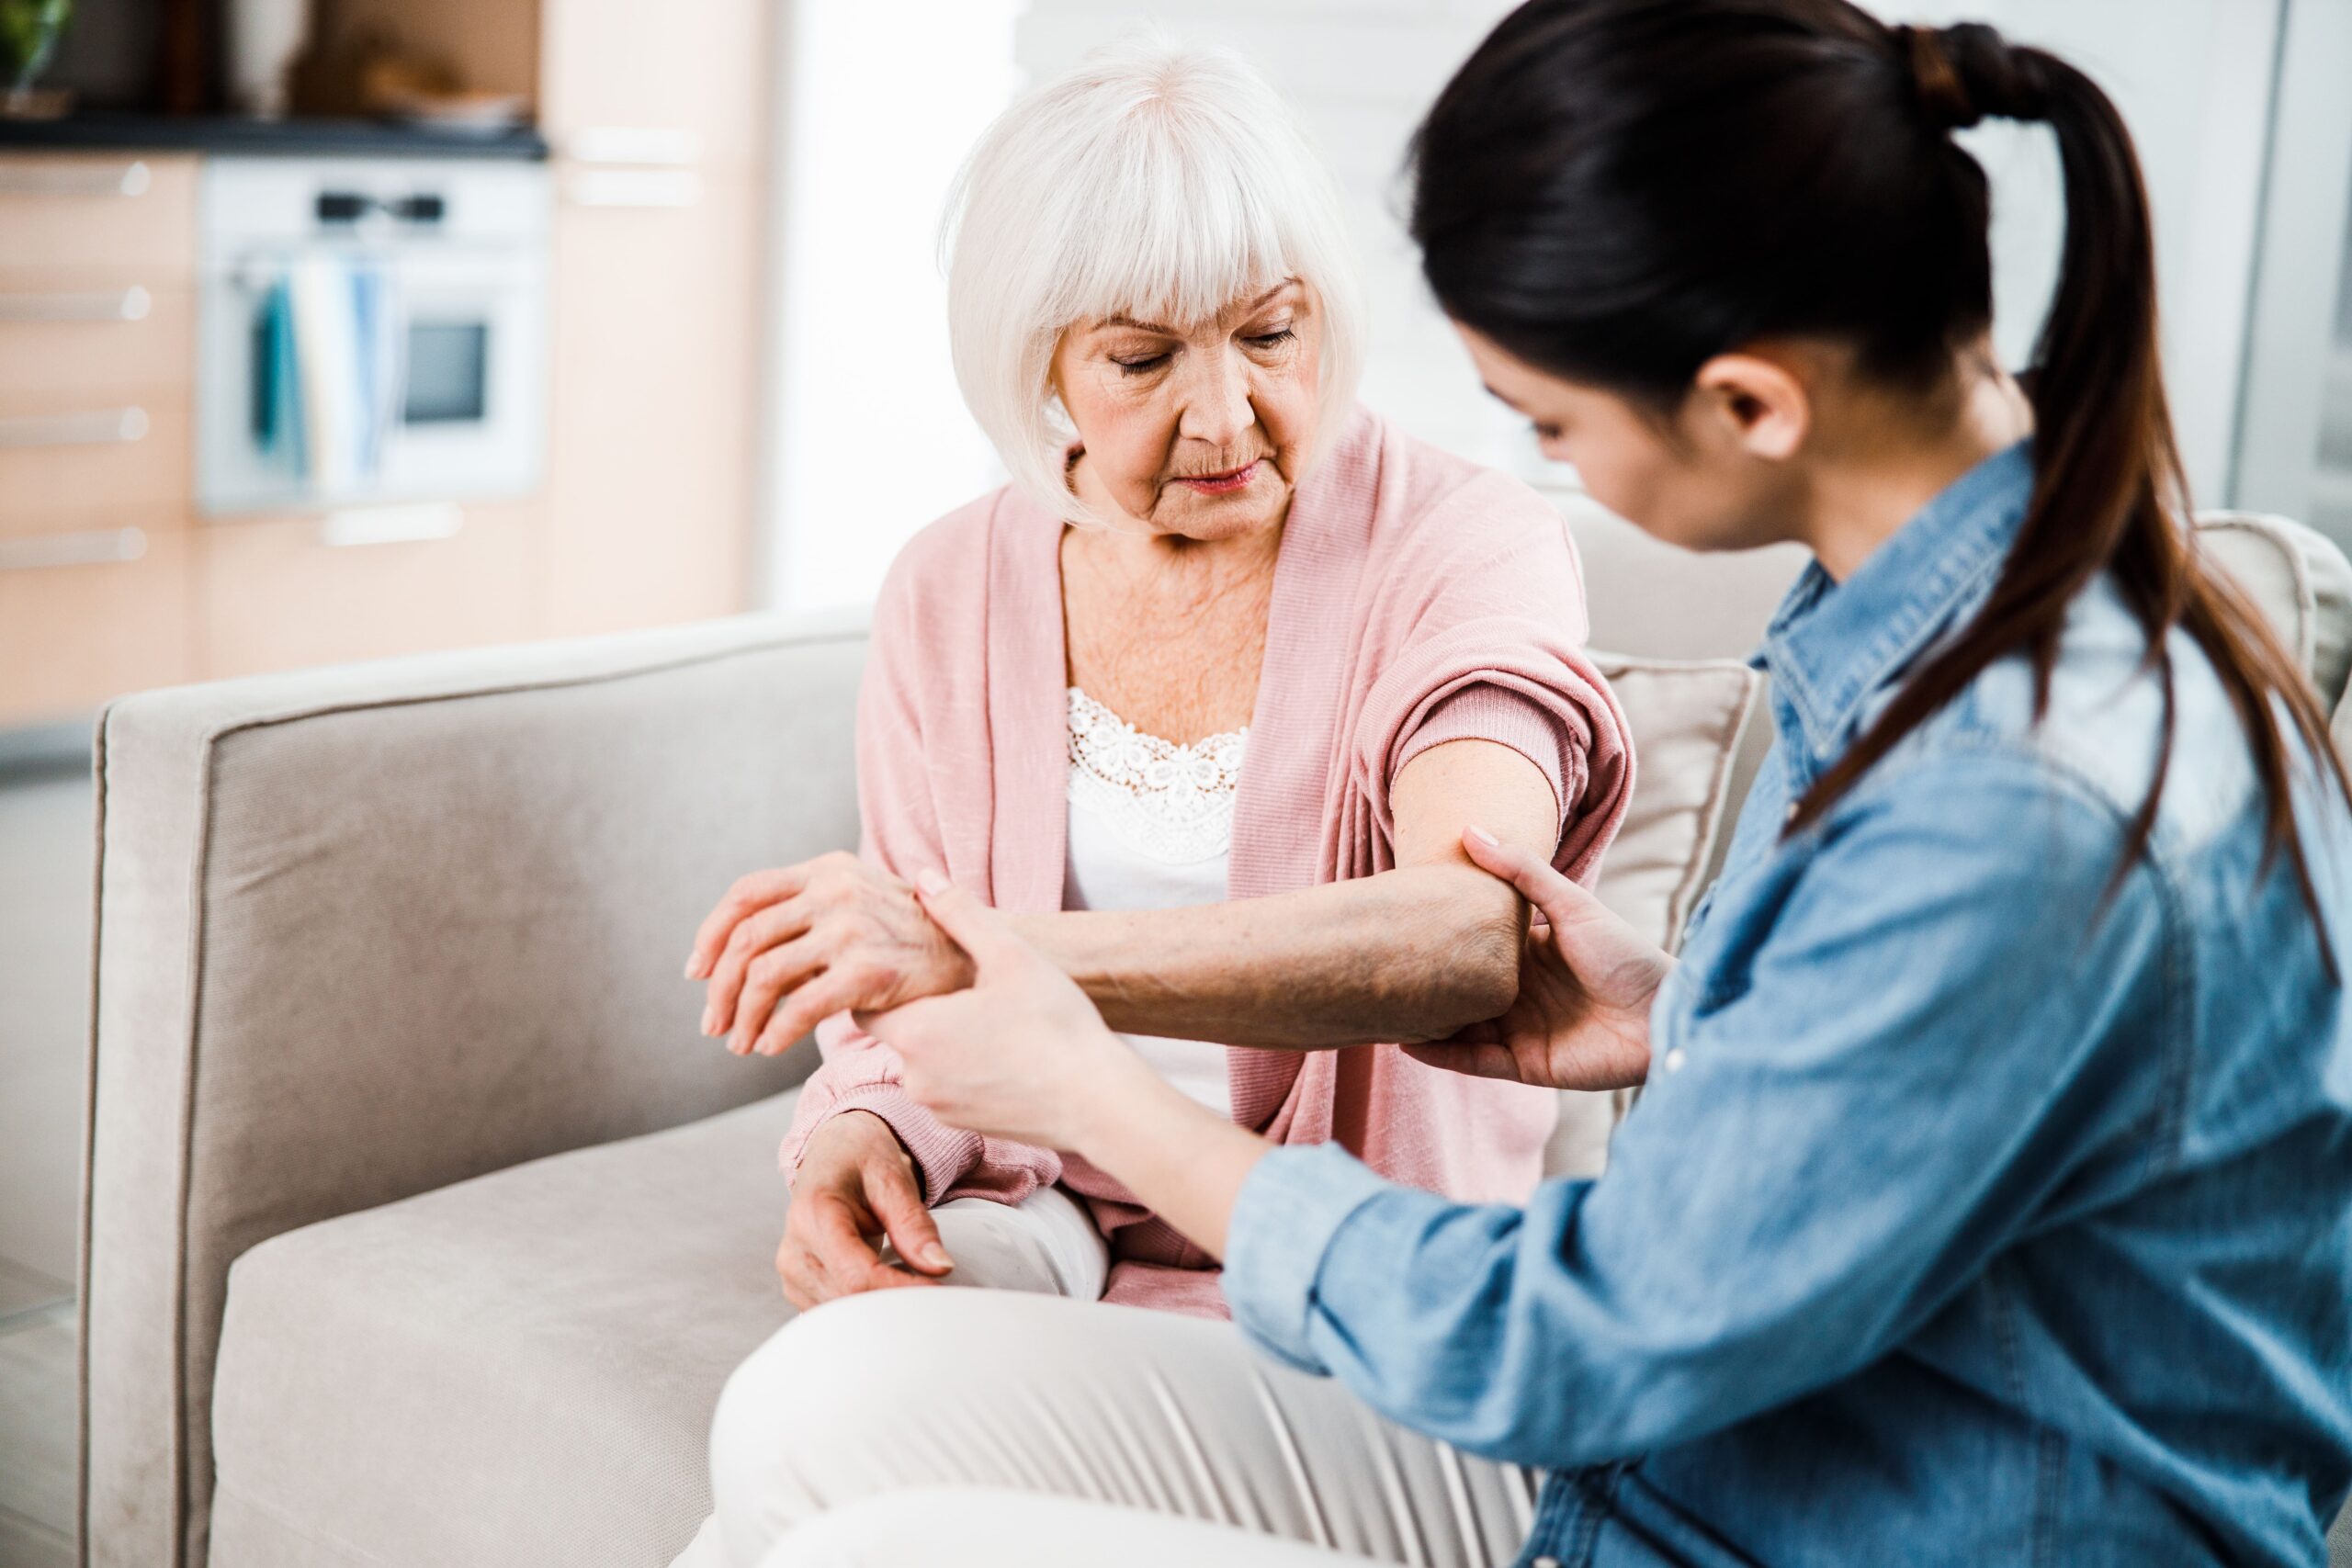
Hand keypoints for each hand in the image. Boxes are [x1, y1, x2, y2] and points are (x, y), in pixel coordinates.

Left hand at [685, 851, 975, 1055]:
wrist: (979, 960)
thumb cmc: (916, 943)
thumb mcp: (862, 906)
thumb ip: (811, 917)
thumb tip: (743, 958)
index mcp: (829, 870)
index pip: (746, 893)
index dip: (711, 934)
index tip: (695, 971)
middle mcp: (835, 891)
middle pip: (747, 937)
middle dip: (718, 988)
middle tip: (712, 1024)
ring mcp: (851, 929)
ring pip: (764, 975)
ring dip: (741, 1016)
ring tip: (739, 1044)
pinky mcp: (868, 970)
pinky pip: (798, 1006)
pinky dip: (774, 1031)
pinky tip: (770, 1047)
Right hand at [776, 1110, 954, 1307]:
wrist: (834, 1154)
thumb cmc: (863, 1160)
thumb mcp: (893, 1179)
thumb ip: (914, 1224)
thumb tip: (940, 1267)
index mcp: (813, 1215)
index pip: (857, 1276)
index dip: (901, 1292)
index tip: (939, 1293)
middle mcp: (794, 1251)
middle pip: (849, 1302)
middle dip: (895, 1305)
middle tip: (937, 1299)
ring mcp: (793, 1274)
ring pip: (842, 1315)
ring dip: (882, 1311)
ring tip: (915, 1289)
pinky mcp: (800, 1289)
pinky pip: (836, 1313)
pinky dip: (867, 1311)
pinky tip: (890, 1292)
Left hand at [858, 872, 1145, 1150]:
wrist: (1097, 1102)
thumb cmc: (1055, 1026)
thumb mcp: (1010, 956)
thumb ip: (961, 914)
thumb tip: (924, 878)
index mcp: (914, 1033)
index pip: (864, 1004)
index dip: (884, 983)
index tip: (913, 966)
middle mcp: (914, 1077)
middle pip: (897, 1032)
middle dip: (924, 1009)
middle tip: (968, 988)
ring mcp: (940, 1107)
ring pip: (926, 1062)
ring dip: (947, 1040)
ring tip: (996, 1021)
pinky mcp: (966, 1125)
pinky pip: (951, 1088)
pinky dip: (968, 1070)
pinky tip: (1009, 1053)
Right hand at [1403, 827, 1669, 1091]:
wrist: (1664, 1015)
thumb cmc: (1627, 955)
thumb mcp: (1572, 904)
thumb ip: (1521, 871)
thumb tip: (1469, 830)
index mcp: (1531, 952)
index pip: (1476, 945)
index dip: (1442, 936)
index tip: (1399, 922)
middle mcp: (1522, 991)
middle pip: (1463, 987)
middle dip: (1426, 981)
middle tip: (1376, 967)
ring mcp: (1522, 1029)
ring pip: (1462, 1026)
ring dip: (1427, 1020)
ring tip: (1381, 1007)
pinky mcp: (1527, 1064)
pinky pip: (1476, 1061)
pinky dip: (1444, 1056)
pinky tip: (1409, 1044)